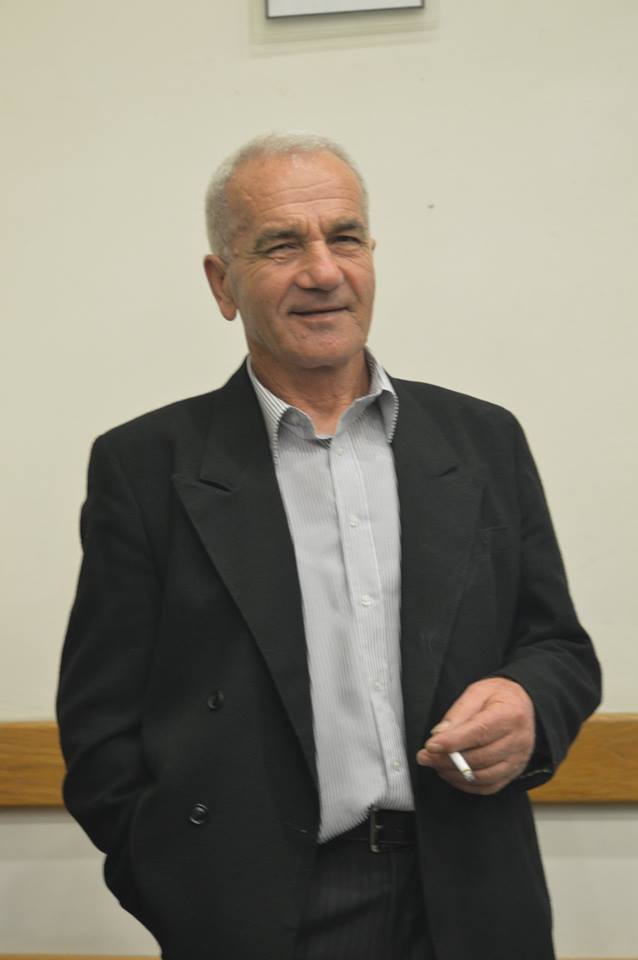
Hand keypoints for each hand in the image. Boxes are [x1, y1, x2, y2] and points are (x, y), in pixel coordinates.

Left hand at [416, 678, 535, 794]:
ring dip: (454, 773)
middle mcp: (518, 741)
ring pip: (482, 776)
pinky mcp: (514, 772)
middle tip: (424, 757)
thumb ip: (459, 711)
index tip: (430, 746)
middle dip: (447, 760)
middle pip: (479, 757)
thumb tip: (439, 734)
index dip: (453, 742)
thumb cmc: (499, 696)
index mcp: (510, 715)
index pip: (479, 732)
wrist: (523, 704)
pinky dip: (467, 784)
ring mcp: (518, 760)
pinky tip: (451, 774)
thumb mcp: (478, 692)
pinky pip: (489, 786)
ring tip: (436, 764)